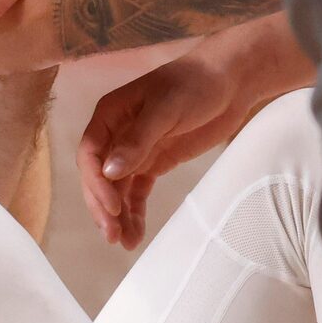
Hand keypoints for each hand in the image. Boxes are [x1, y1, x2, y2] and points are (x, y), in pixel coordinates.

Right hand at [76, 49, 253, 247]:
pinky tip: (136, 232)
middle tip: (113, 235)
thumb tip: (109, 172)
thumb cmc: (196, 83)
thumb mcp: (166, 108)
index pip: (90, 154)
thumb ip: (138, 139)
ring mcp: (136, 150)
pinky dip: (135, 211)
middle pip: (99, 177)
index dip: (96, 183)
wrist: (231, 80)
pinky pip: (138, 190)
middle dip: (103, 207)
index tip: (111, 207)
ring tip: (126, 242)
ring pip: (118, 189)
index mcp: (111, 114)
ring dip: (118, 215)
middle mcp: (117, 134)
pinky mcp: (156, 161)